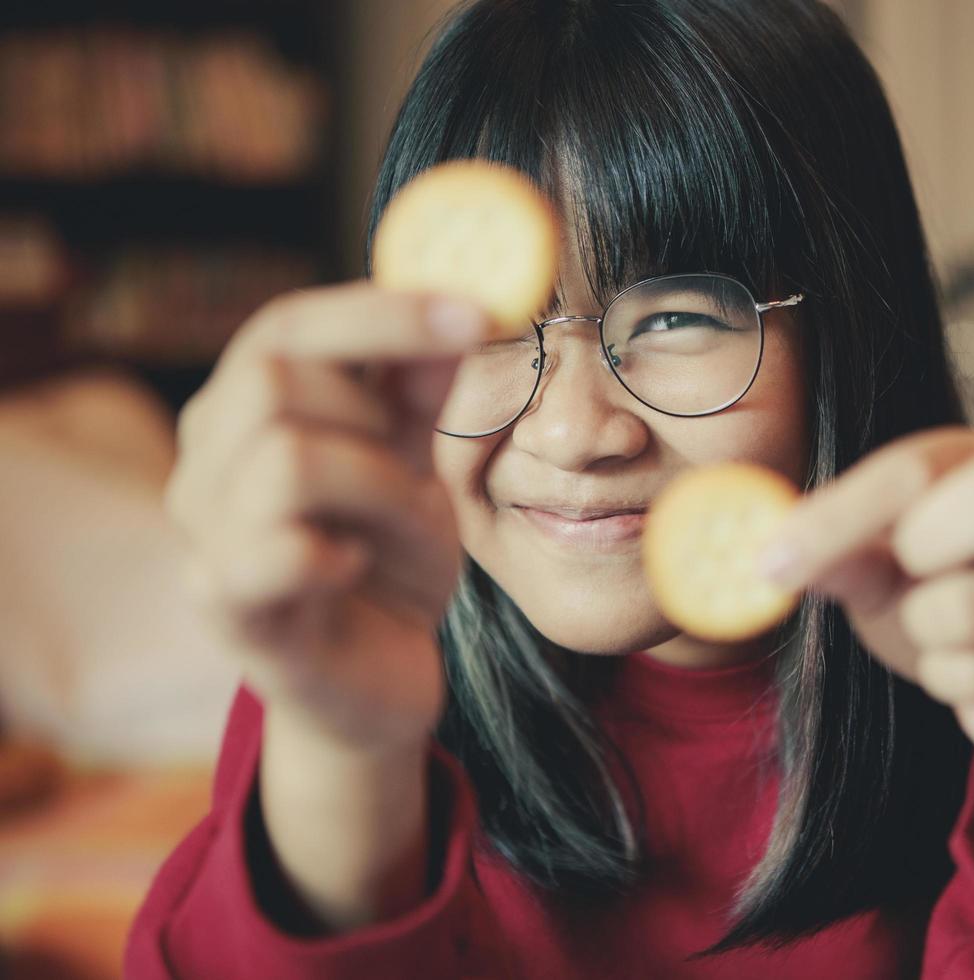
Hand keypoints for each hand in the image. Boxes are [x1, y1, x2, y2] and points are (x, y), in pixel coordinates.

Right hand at [166, 281, 489, 752]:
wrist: (378, 679)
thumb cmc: (387, 560)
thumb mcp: (417, 463)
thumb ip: (423, 391)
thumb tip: (460, 303)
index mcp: (244, 412)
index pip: (288, 326)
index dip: (382, 310)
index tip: (482, 312)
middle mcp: (205, 465)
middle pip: (273, 379)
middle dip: (376, 415)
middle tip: (414, 466)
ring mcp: (206, 539)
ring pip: (285, 460)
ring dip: (381, 489)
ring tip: (408, 529)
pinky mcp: (230, 612)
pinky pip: (277, 554)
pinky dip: (338, 553)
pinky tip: (358, 568)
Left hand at [764, 427, 973, 765]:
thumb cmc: (944, 600)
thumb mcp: (882, 572)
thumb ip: (842, 559)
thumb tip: (778, 554)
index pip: (911, 472)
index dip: (835, 519)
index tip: (773, 564)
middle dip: (922, 567)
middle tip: (911, 596)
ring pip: (971, 621)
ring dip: (933, 656)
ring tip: (949, 650)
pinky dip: (973, 708)